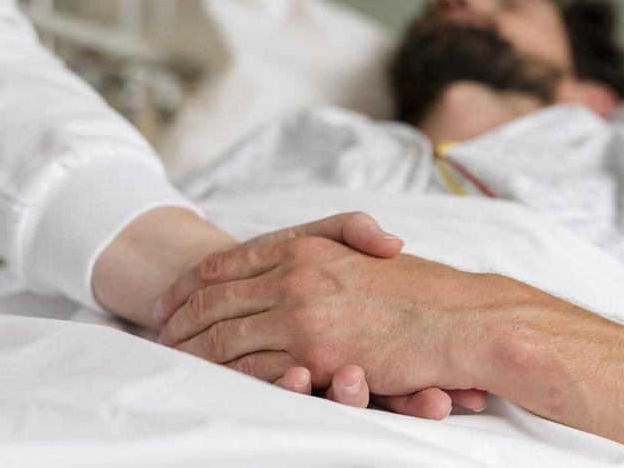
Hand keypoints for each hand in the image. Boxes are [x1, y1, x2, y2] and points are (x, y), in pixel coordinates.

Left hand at [154, 212, 486, 418]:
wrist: (463, 318)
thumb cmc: (421, 289)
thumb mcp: (366, 251)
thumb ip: (328, 242)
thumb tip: (294, 254)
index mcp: (307, 246)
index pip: (228, 262)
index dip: (192, 282)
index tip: (173, 298)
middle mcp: (297, 274)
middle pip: (214, 297)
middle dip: (181, 318)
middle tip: (160, 334)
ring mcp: (303, 313)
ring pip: (224, 334)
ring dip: (193, 348)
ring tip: (173, 359)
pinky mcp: (315, 353)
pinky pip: (253, 367)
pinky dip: (225, 374)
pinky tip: (211, 380)